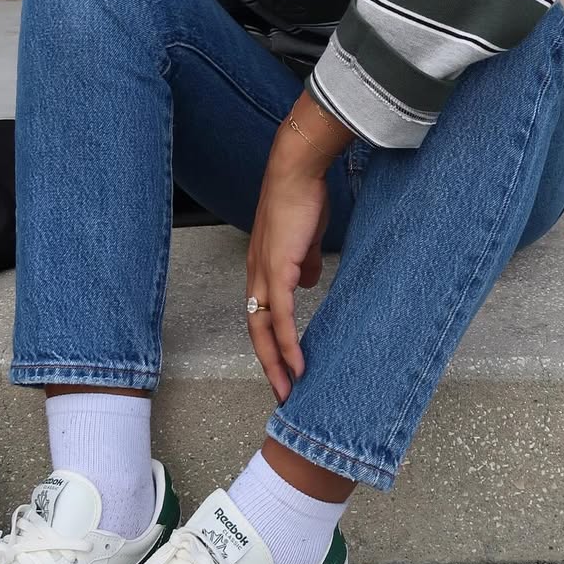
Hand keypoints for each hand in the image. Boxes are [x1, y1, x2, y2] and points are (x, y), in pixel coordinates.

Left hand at [246, 147, 330, 404]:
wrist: (296, 171)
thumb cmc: (301, 198)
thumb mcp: (304, 238)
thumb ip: (304, 262)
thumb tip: (307, 281)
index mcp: (262, 268)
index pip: (261, 315)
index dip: (269, 343)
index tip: (283, 367)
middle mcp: (256, 275)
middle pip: (257, 331)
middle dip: (269, 365)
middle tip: (282, 393)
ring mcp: (264, 273)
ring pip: (265, 330)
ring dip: (276, 362)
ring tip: (289, 388)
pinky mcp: (278, 270)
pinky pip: (281, 317)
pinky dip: (288, 343)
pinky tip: (298, 363)